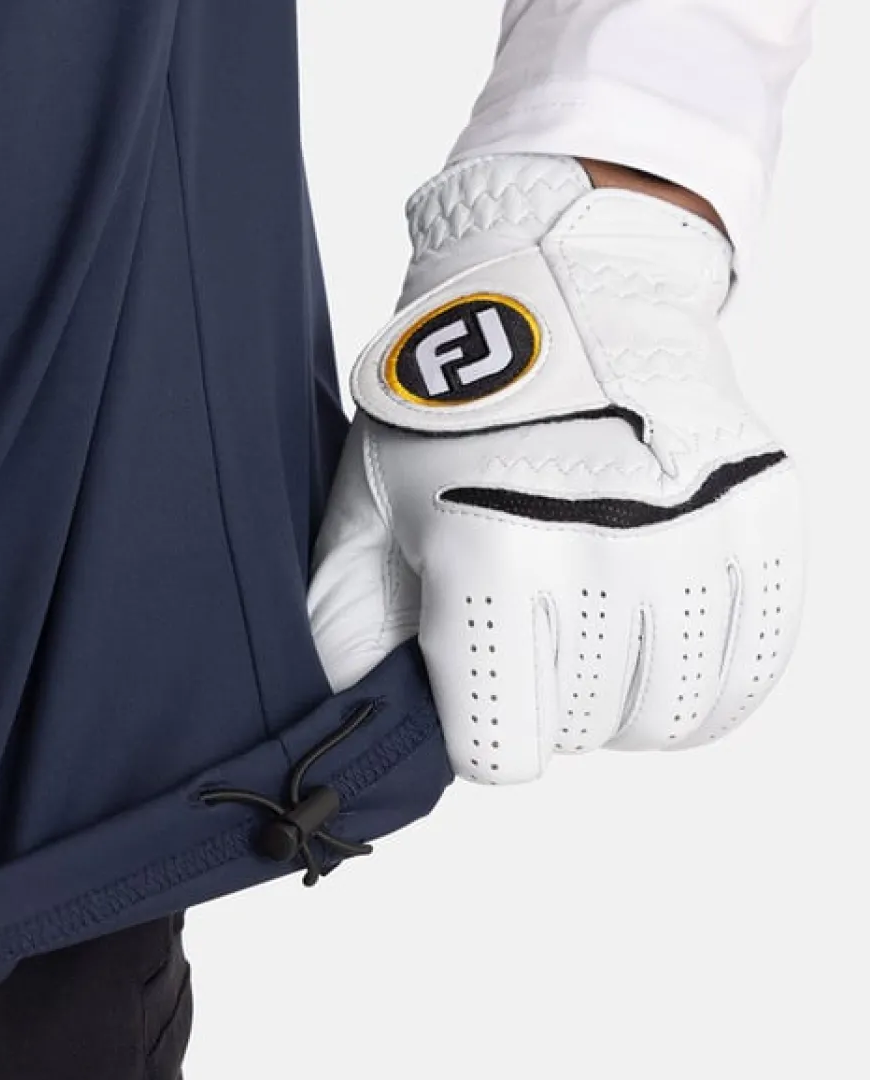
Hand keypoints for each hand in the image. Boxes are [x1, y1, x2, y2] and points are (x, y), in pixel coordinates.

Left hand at [308, 153, 804, 784]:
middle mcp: (603, 544)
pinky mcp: (766, 514)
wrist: (560, 292)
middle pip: (579, 735)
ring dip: (620, 703)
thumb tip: (350, 736)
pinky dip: (704, 683)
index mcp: (488, 553)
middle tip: (525, 642)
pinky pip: (752, 670)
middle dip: (542, 709)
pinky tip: (657, 646)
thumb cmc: (449, 417)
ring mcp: (697, 527)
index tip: (471, 686)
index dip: (476, 734)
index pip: (497, 754)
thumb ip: (346, 636)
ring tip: (589, 638)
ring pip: (667, 718)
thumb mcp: (363, 517)